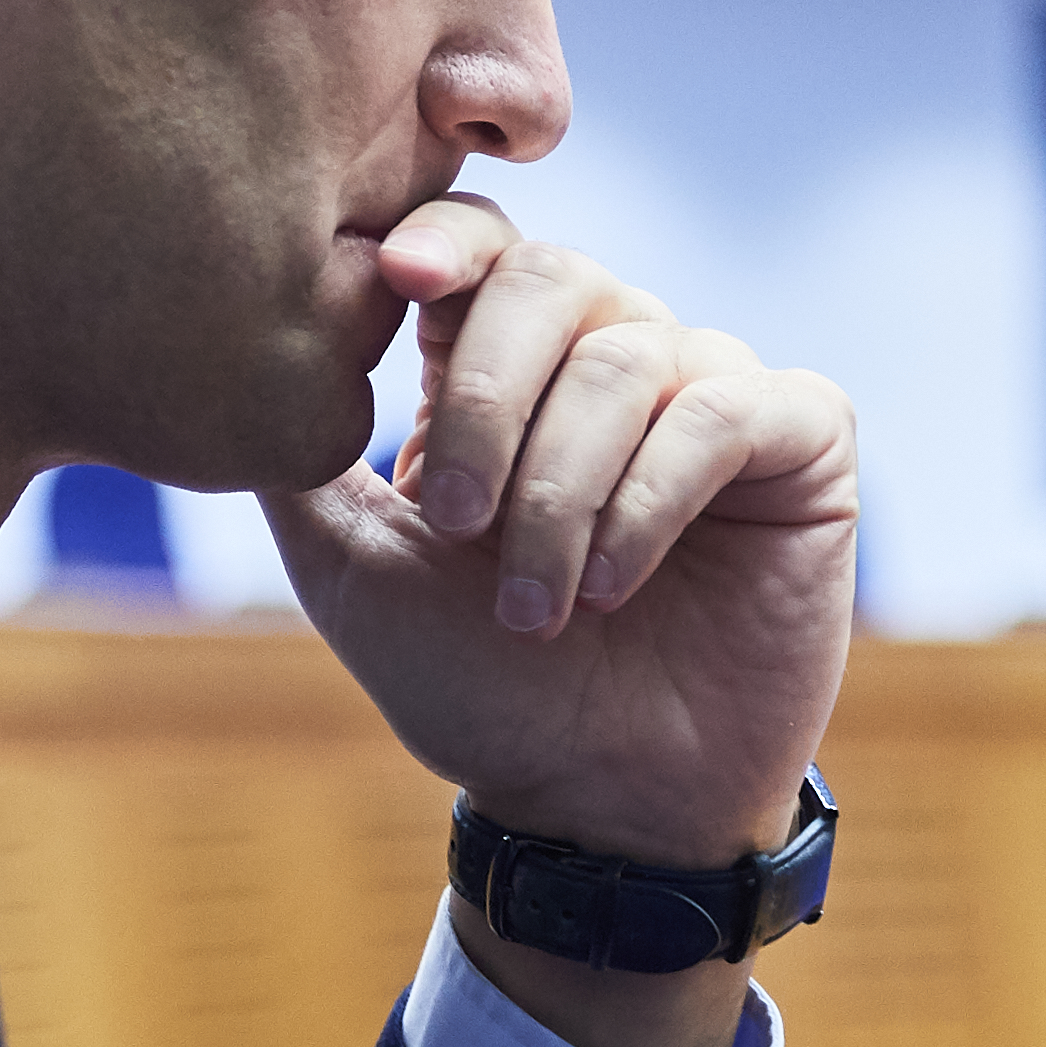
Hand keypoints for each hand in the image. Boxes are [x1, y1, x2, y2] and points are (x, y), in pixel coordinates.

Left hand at [258, 195, 857, 873]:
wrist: (599, 806)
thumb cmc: (481, 692)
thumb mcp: (356, 572)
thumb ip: (299, 460)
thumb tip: (244, 353)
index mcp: (505, 366)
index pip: (481, 244)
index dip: (442, 240)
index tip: (394, 276)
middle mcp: (612, 356)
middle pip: (551, 278)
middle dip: (490, 399)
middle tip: (455, 524)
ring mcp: (711, 389)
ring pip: (630, 357)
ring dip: (562, 489)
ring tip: (537, 607)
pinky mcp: (801, 441)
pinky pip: (729, 410)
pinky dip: (656, 493)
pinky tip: (615, 581)